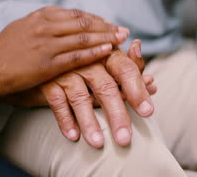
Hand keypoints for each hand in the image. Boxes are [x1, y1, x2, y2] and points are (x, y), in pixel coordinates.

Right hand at [0, 6, 127, 97]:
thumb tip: (59, 22)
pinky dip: (94, 52)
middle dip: (106, 26)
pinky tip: (107, 51)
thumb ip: (42, 24)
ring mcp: (47, 44)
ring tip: (121, 39)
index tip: (108, 23)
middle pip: (84, 23)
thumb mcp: (22, 28)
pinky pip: (76, 56)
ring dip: (105, 37)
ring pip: (84, 38)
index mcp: (40, 16)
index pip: (76, 14)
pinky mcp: (47, 63)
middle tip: (122, 30)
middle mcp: (46, 26)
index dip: (96, 19)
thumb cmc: (2, 50)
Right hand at [2, 39, 156, 147]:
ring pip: (80, 97)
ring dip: (89, 121)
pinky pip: (56, 101)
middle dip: (116, 114)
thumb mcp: (106, 65)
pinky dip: (64, 119)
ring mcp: (65, 70)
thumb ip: (129, 72)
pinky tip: (73, 135)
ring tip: (98, 143)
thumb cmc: (82, 64)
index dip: (137, 90)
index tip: (147, 112)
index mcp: (105, 53)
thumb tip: (153, 83)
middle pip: (105, 86)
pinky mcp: (47, 81)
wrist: (43, 59)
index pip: (125, 69)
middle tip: (125, 138)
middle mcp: (86, 59)